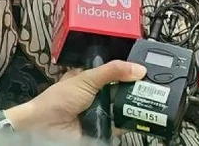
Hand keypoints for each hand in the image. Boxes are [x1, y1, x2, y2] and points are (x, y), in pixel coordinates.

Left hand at [5, 60, 145, 136]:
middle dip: (135, 89)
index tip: (145, 70)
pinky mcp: (103, 129)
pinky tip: (141, 116)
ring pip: (123, 108)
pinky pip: (121, 126)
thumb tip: (139, 69)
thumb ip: (112, 71)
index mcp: (90, 79)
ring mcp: (100, 113)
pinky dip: (129, 122)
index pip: (114, 73)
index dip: (128, 71)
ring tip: (152, 100)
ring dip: (134, 105)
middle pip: (121, 90)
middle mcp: (96, 96)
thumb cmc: (58, 100)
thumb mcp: (87, 79)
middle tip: (153, 86)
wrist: (46, 127)